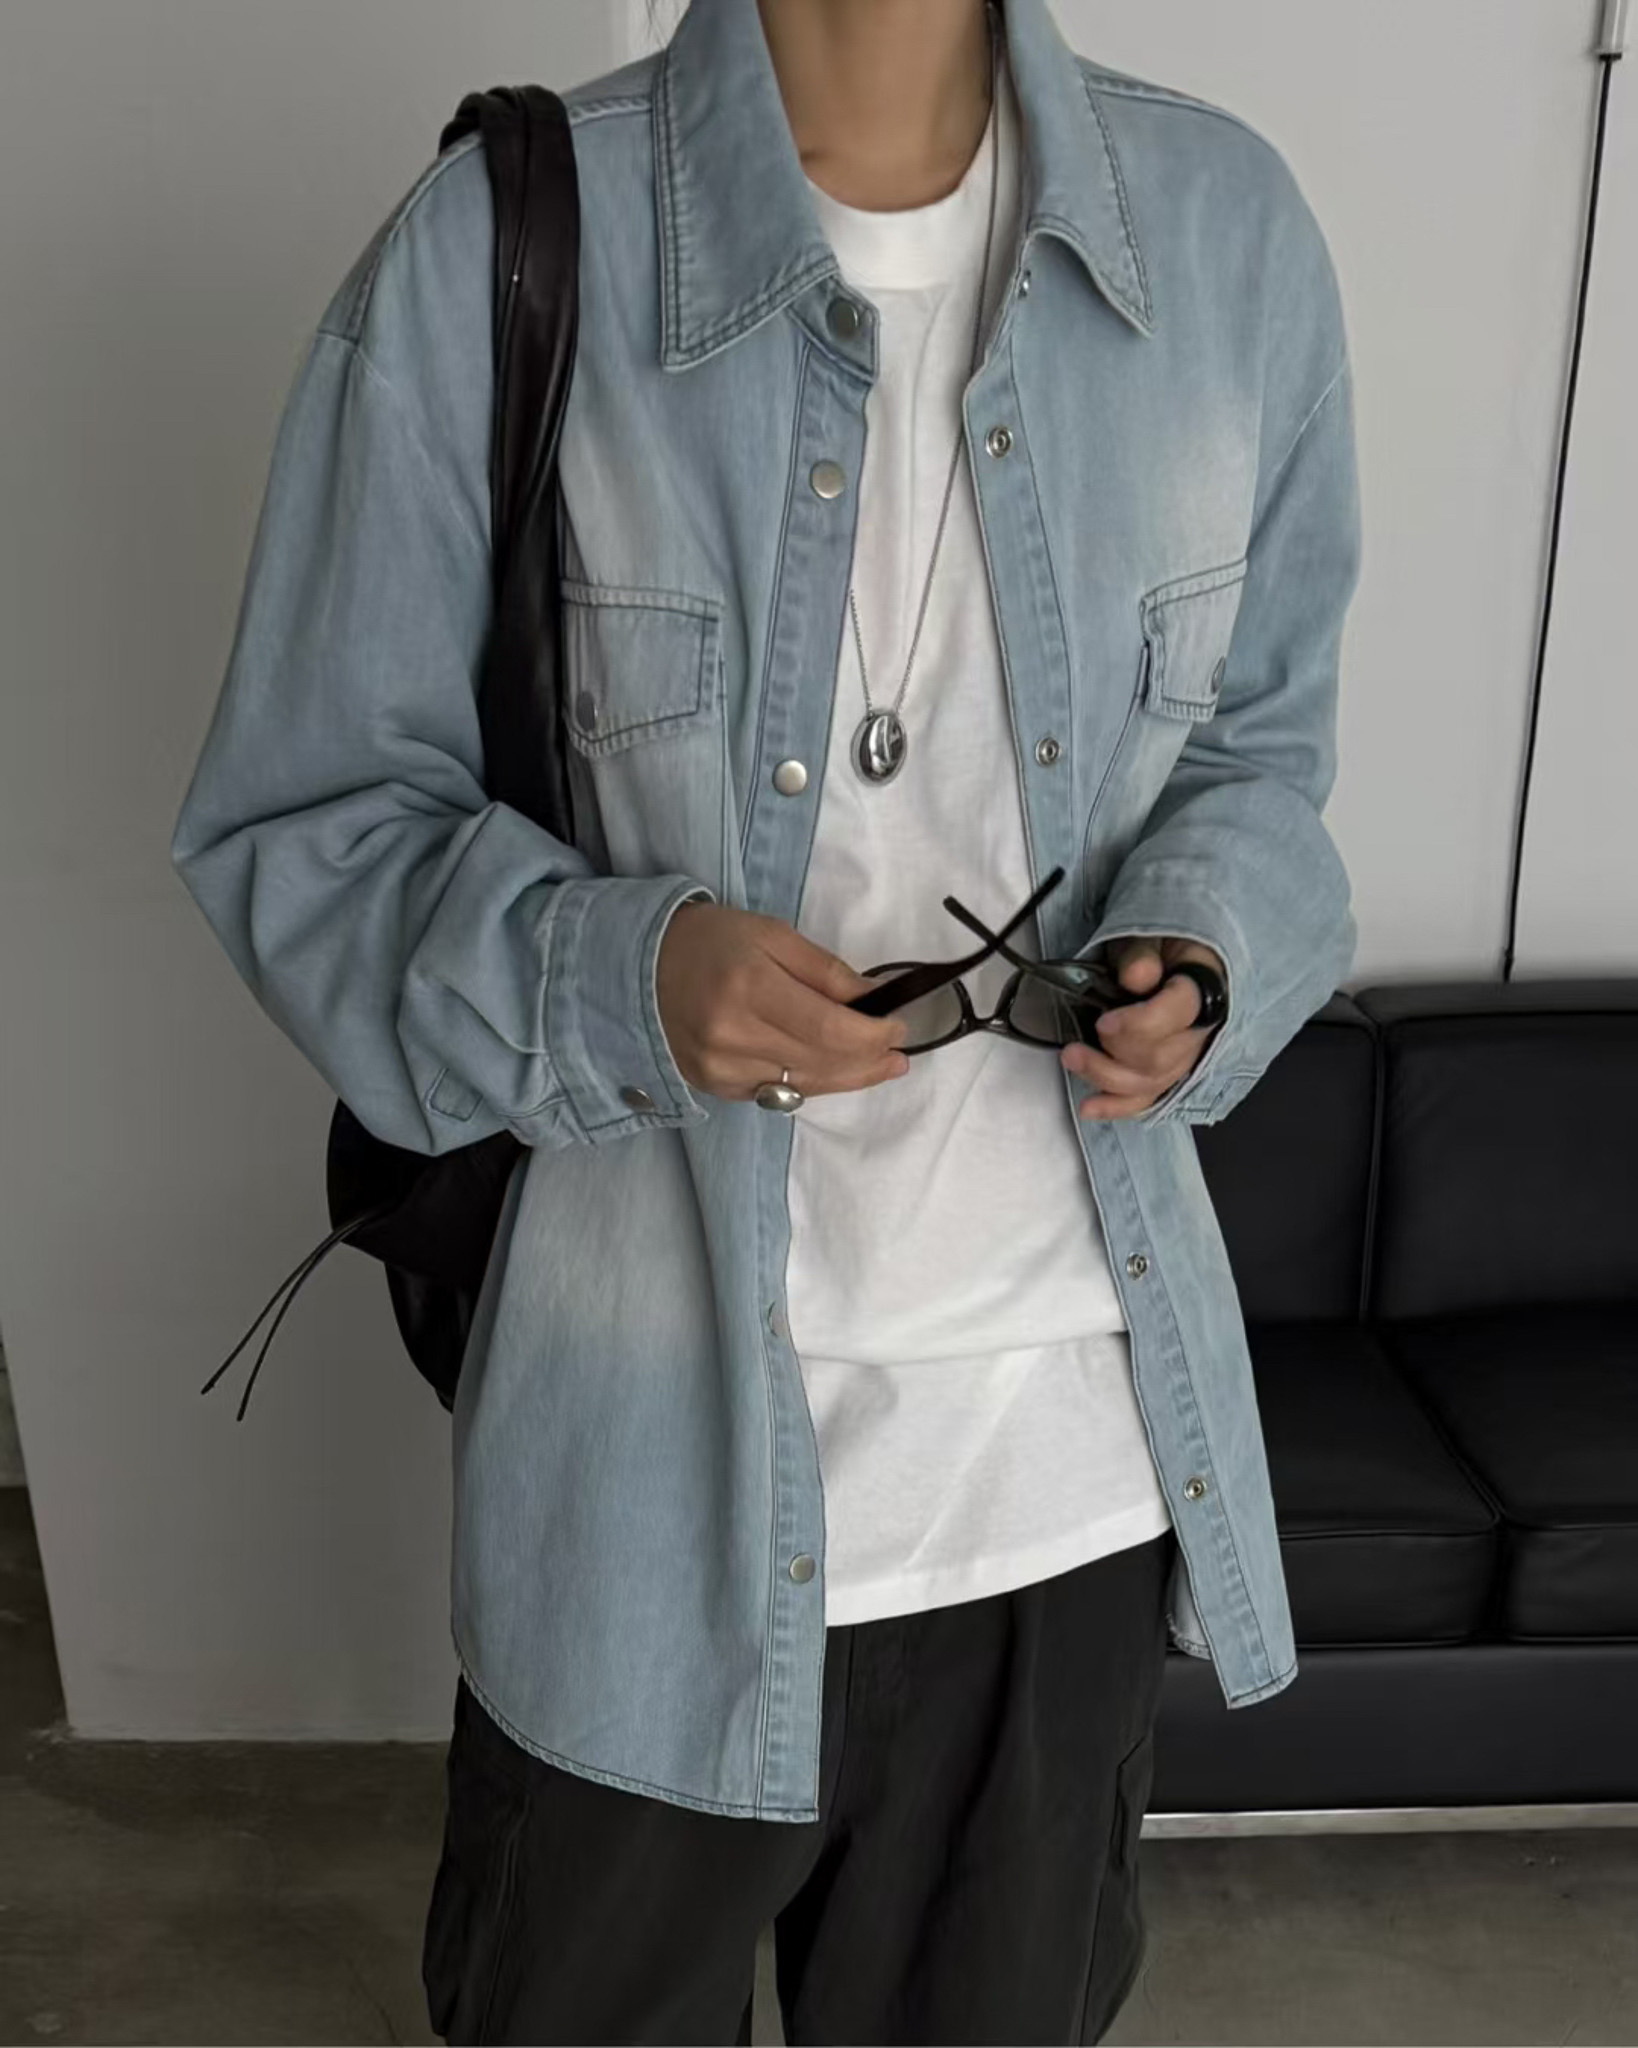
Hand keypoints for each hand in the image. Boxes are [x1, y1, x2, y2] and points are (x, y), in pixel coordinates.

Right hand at [657, 901, 910, 1102]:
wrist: (638, 966)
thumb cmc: (712, 941)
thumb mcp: (773, 935)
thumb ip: (826, 970)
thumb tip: (874, 1000)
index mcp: (750, 989)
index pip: (830, 1030)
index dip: (872, 1036)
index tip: (898, 1028)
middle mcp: (733, 1037)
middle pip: (822, 1065)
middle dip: (869, 1062)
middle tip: (899, 1056)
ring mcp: (721, 1069)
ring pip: (803, 1088)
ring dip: (847, 1079)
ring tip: (878, 1067)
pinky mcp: (714, 1087)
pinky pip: (776, 1095)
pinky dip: (808, 1083)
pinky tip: (829, 1070)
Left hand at [1060, 934, 1223, 1120]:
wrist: (1168, 957)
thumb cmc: (1159, 944)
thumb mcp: (1148, 934)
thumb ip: (1141, 952)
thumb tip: (1137, 976)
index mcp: (1200, 985)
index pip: (1180, 1012)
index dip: (1142, 1024)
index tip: (1105, 1023)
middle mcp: (1199, 1028)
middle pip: (1162, 1058)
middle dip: (1114, 1055)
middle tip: (1077, 1043)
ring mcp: (1183, 1055)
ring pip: (1151, 1082)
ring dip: (1106, 1078)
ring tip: (1073, 1060)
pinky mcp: (1165, 1072)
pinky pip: (1147, 1096)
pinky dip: (1118, 1106)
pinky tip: (1091, 1108)